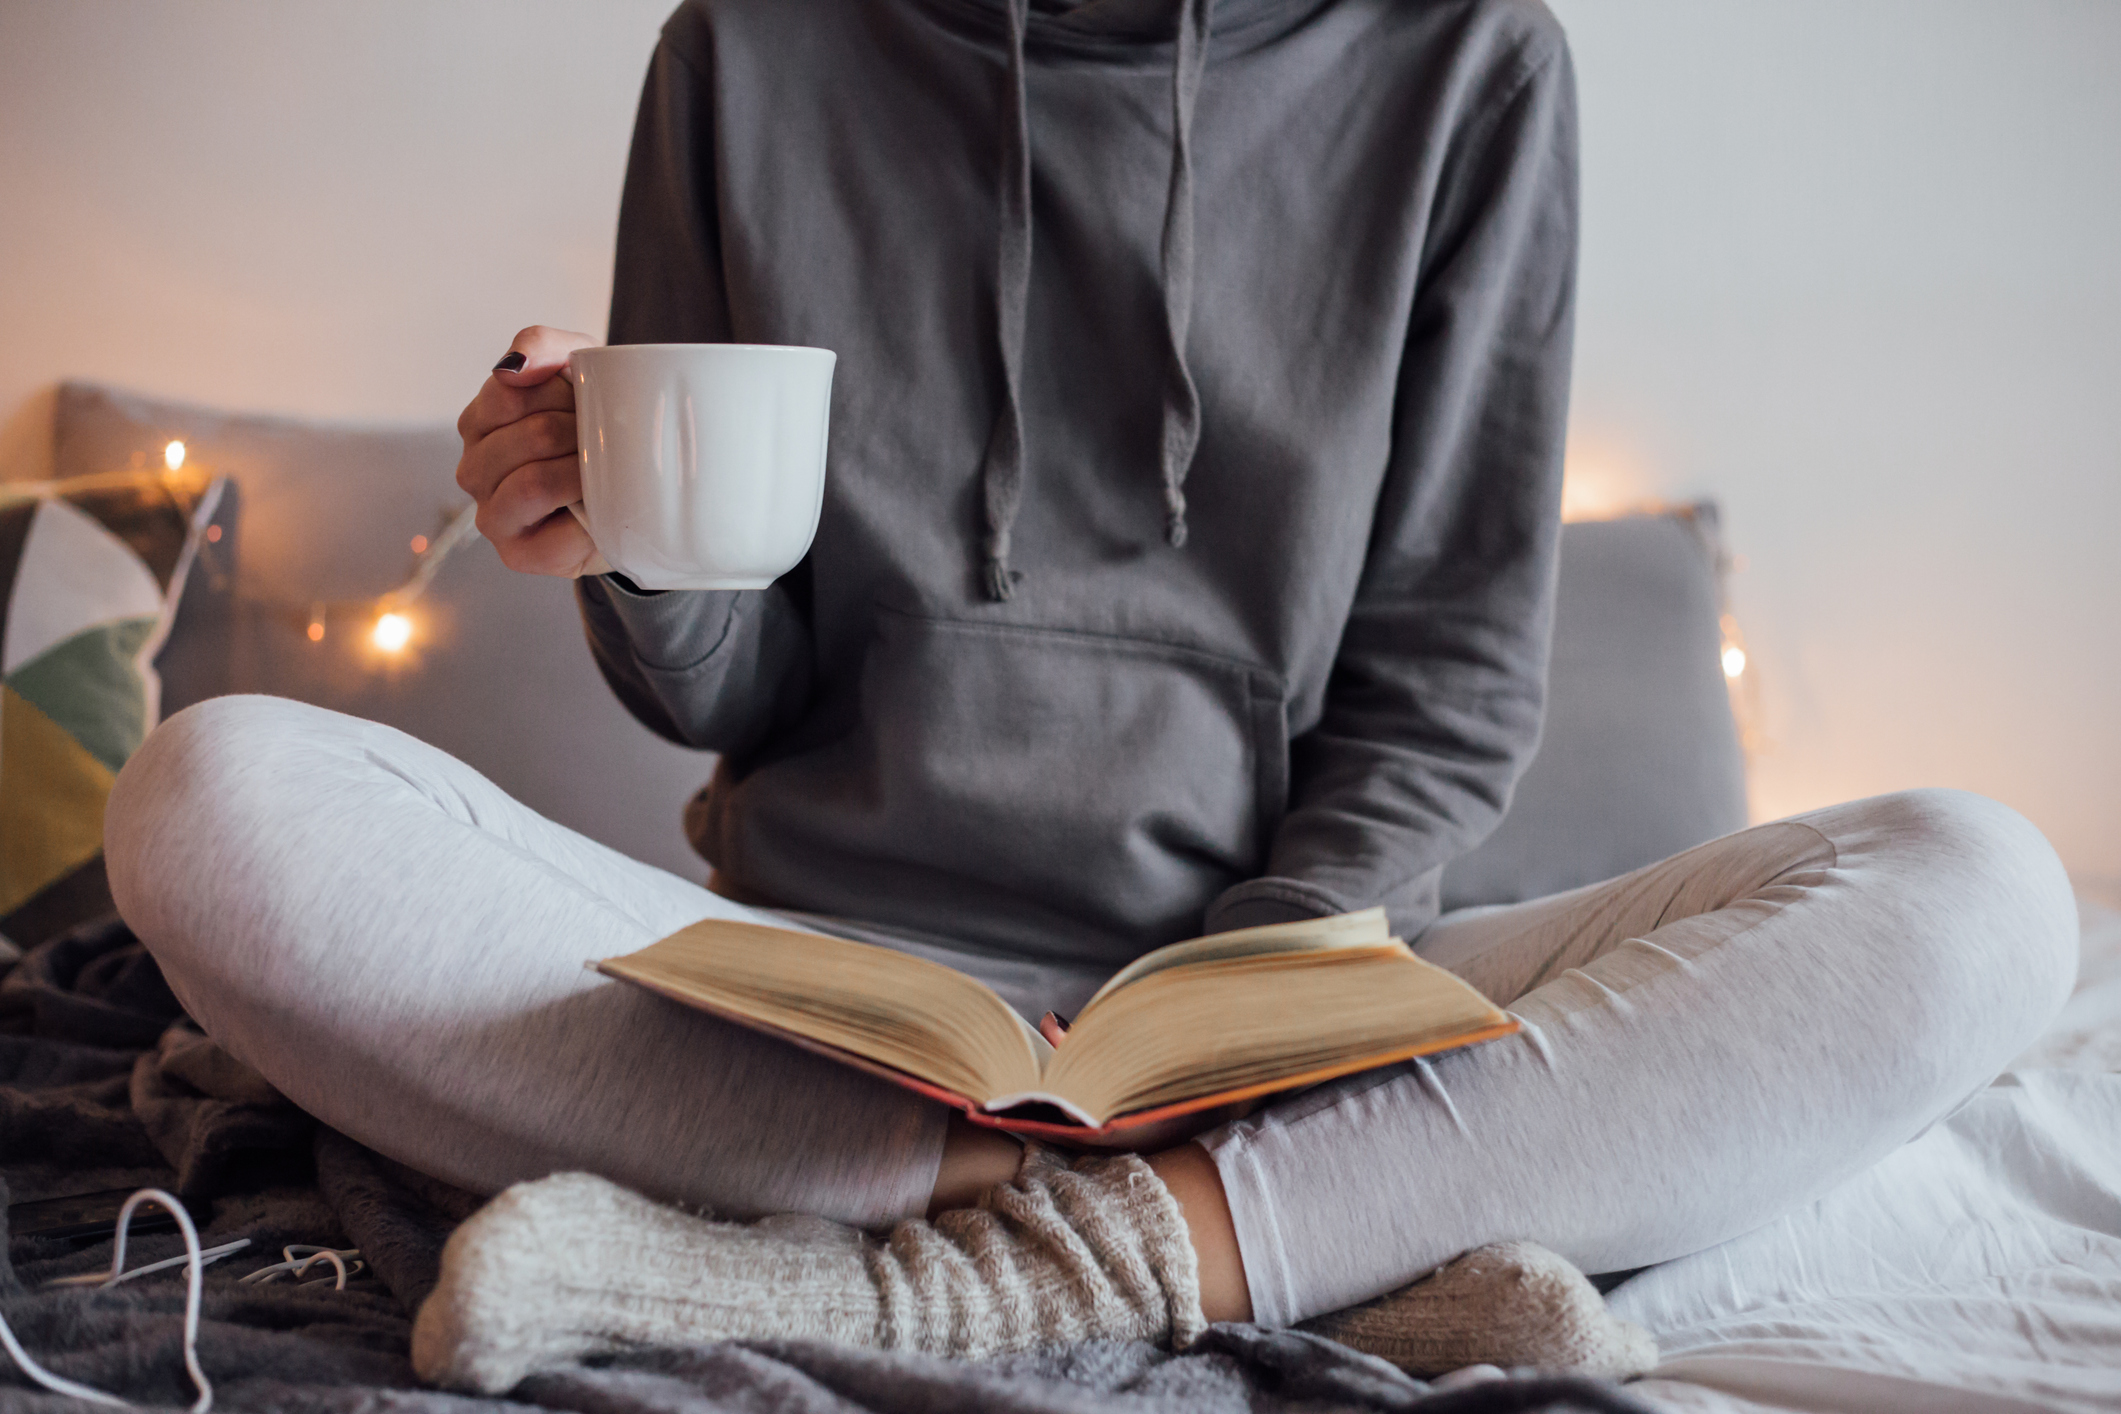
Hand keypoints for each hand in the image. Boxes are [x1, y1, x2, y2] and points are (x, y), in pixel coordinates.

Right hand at [456, 325, 603, 576]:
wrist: (638, 491)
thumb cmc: (598, 425)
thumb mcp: (578, 367)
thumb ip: (542, 346)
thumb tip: (510, 367)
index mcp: (480, 422)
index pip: (508, 392)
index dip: (561, 392)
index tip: (584, 402)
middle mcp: (474, 469)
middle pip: (529, 435)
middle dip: (581, 433)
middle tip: (603, 441)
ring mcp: (491, 515)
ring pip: (534, 481)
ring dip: (583, 472)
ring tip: (603, 471)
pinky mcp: (517, 555)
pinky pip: (554, 532)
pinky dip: (584, 515)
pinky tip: (598, 508)